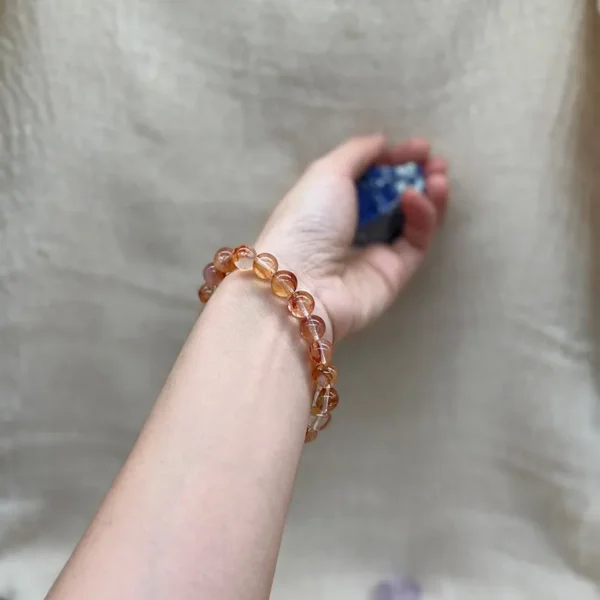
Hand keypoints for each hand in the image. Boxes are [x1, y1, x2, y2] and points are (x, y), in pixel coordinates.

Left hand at [256, 135, 449, 340]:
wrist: (303, 283)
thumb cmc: (306, 221)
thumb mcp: (326, 173)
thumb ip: (357, 153)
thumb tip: (382, 142)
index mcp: (332, 201)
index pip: (372, 176)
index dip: (396, 159)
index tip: (420, 147)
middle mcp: (355, 225)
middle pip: (395, 197)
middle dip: (418, 177)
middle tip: (436, 163)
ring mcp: (376, 250)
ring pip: (412, 219)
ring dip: (428, 194)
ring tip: (438, 177)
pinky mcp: (395, 272)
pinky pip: (416, 240)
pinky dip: (421, 216)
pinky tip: (416, 198)